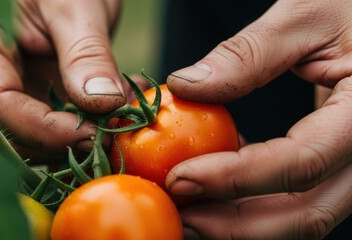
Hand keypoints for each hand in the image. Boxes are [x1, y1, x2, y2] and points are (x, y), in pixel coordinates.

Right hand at [0, 0, 122, 162]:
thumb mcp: (77, 5)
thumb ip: (86, 53)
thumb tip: (105, 104)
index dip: (43, 129)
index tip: (93, 137)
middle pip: (10, 131)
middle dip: (60, 143)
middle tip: (110, 139)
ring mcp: (14, 85)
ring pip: (34, 137)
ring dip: (78, 140)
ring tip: (120, 124)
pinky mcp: (38, 93)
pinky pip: (55, 124)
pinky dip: (87, 127)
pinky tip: (118, 115)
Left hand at [165, 0, 351, 238]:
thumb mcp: (306, 15)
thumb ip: (248, 53)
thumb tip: (183, 86)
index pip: (301, 162)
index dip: (234, 178)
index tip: (179, 178)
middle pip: (308, 213)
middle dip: (236, 225)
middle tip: (180, 216)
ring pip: (305, 214)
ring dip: (242, 222)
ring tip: (191, 209)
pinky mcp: (342, 160)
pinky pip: (301, 194)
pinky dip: (256, 198)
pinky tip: (217, 182)